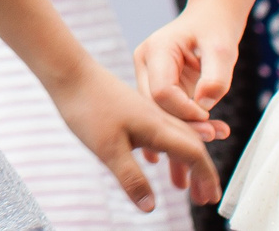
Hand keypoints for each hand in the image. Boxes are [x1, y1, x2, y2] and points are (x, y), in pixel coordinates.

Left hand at [50, 59, 222, 212]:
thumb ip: (131, 178)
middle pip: (192, 146)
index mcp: (158, 126)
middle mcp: (158, 117)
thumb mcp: (107, 149)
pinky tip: (154, 158)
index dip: (205, 177)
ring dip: (185, 162)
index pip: (194, 154)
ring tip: (184, 186)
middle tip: (204, 198)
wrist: (68, 71)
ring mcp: (145, 112)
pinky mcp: (132, 109)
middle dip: (202, 173)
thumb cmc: (86, 106)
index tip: (210, 198)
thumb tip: (150, 207)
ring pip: (177, 138)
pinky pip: (160, 132)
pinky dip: (167, 150)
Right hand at [133, 4, 238, 130]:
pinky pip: (168, 112)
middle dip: (184, 125)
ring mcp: (148, 76)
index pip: (162, 92)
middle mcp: (145, 64)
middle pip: (155, 106)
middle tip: (215, 132)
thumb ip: (216, 78)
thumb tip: (204, 106)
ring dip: (187, 128)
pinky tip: (211, 130)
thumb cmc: (215, 28)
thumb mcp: (223, 49)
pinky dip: (189, 124)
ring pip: (159, 113)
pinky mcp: (157, 87)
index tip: (210, 115)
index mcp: (155, 50)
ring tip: (217, 131)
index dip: (185, 110)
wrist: (210, 18)